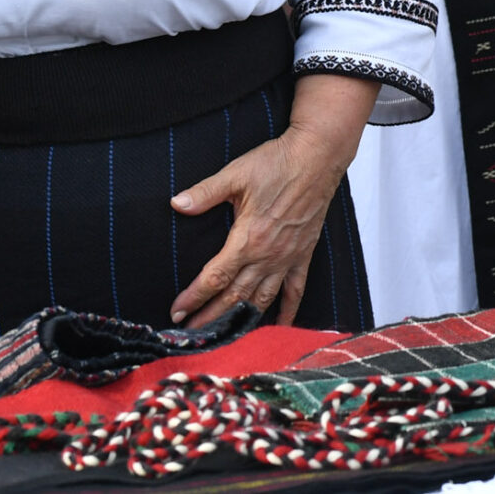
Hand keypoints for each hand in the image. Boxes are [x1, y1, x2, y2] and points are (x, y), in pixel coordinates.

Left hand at [168, 74, 373, 326]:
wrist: (317, 157)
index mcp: (248, 239)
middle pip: (234, 297)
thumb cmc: (277, 163)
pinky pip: (296, 290)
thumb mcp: (236, 174)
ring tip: (223, 336)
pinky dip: (287, 311)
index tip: (176, 311)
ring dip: (241, 321)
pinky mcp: (303, 255)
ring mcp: (287, 258)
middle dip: (210, 317)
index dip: (193, 297)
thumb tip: (176, 203)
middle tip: (190, 334)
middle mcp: (267, 256)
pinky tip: (278, 324)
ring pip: (261, 300)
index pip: (215, 278)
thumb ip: (205, 193)